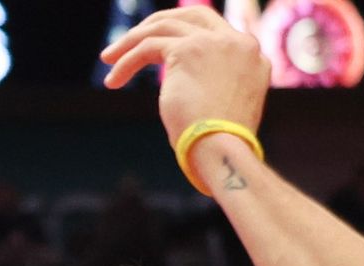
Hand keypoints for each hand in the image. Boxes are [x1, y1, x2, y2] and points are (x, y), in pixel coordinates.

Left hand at [99, 7, 268, 148]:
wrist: (223, 151)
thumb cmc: (219, 146)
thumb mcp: (224, 108)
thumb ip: (212, 85)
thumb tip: (184, 87)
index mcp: (254, 57)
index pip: (216, 31)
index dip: (187, 33)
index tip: (163, 44)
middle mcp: (238, 43)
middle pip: (192, 16)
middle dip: (159, 23)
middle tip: (133, 39)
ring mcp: (213, 43)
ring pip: (163, 28)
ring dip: (131, 43)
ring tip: (109, 59)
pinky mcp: (187, 50)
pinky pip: (147, 47)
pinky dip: (126, 62)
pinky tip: (113, 81)